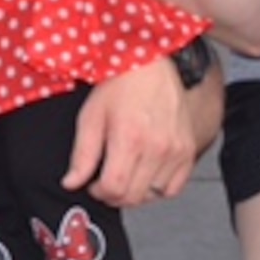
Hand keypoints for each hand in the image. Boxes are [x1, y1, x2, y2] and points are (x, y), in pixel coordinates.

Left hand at [65, 56, 201, 206]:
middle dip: (114, 195)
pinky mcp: (188, 149)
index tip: (93, 184)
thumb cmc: (120, 84)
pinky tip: (146, 175)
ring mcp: (176, 150)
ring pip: (153, 195)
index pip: (114, 189)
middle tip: (106, 181)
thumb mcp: (91, 115)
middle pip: (133, 196)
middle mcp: (157, 147)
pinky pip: (174, 188)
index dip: (98, 192)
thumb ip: (82, 154)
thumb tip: (72, 183)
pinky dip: (159, 189)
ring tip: (126, 174)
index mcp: (130, 138)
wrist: (150, 63)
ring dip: (135, 192)